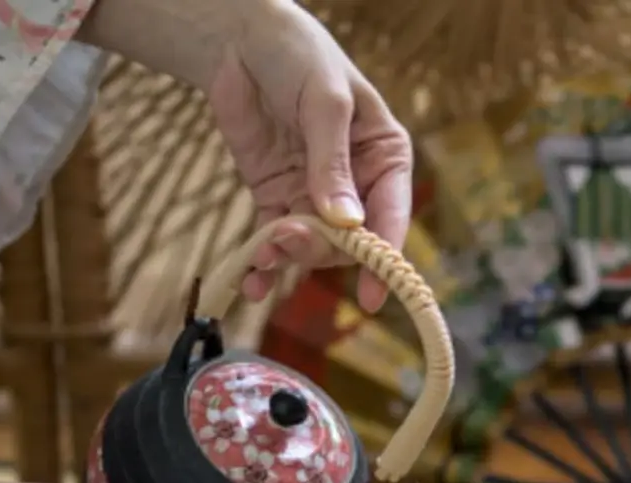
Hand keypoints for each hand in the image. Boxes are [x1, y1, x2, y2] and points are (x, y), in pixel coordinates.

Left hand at [207, 0, 412, 311]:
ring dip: (287, 258)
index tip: (374, 295)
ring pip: (310, 247)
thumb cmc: (300, 56)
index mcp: (383, 158)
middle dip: (320, 248)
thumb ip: (331, 164)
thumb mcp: (324, 103)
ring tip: (260, 256)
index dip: (385, 259)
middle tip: (286, 237)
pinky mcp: (276, 197)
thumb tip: (345, 224)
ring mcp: (313, 194)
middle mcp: (355, 184)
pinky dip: (262, 265)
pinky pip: (274, 242)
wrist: (239, 40)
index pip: (391, 216)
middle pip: (348, 242)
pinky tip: (250, 282)